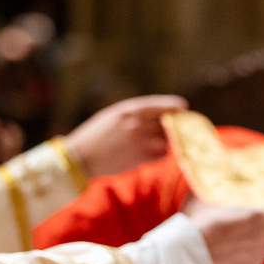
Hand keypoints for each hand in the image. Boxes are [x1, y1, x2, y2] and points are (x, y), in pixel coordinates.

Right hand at [64, 95, 187, 177]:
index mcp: (128, 110)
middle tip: (184, 125)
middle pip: (168, 121)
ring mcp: (139, 141)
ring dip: (170, 140)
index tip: (183, 107)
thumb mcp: (112, 116)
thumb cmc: (94, 136)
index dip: (174, 106)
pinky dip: (161, 153)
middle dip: (177, 124)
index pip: (160, 105)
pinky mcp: (140, 157)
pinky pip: (160, 154)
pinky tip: (155, 152)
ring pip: (167, 139)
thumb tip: (158, 115)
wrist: (80, 158)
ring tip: (168, 141)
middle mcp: (136, 124)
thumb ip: (133, 114)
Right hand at [184, 198, 263, 263]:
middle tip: (248, 230)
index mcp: (261, 217)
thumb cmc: (204, 224)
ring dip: (256, 246)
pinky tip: (230, 255)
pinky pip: (253, 262)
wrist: (193, 252)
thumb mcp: (222, 206)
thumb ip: (239, 210)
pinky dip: (246, 259)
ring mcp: (259, 255)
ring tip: (235, 243)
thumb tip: (236, 206)